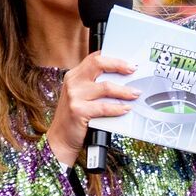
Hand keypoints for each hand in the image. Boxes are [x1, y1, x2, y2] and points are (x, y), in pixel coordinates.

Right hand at [48, 53, 137, 168]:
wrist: (60, 138)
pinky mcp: (78, 111)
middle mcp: (73, 82)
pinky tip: (125, 109)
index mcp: (73, 76)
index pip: (94, 58)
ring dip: (124, 91)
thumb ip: (94, 86)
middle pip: (98, 64)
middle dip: (119, 65)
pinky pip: (104, 107)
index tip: (128, 62)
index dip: (113, 57)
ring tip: (135, 93)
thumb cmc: (74, 118)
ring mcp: (74, 96)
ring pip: (106, 87)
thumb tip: (122, 80)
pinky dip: (117, 108)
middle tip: (133, 70)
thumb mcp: (80, 96)